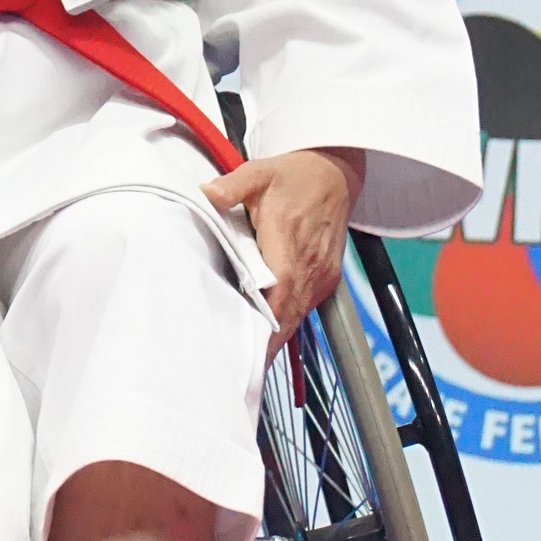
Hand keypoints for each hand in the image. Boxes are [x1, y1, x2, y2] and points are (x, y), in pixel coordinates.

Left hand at [204, 145, 364, 346]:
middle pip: (289, 311)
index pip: (280, 287)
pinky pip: (307, 307)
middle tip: (243, 368)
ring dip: (278, 336)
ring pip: (299, 313)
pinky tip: (270, 336)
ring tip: (252, 361)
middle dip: (268, 341)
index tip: (251, 344)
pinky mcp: (328, 277)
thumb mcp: (258, 172)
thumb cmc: (293, 175)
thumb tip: (206, 194)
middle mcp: (310, 260)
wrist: (334, 172)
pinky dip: (289, 322)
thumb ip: (231, 186)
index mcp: (289, 236)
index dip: (267, 318)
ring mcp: (322, 271)